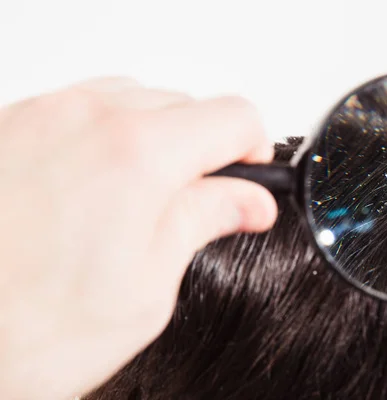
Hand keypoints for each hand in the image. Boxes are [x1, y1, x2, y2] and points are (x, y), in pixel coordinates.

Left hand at [0, 77, 277, 398]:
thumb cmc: (23, 334)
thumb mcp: (145, 288)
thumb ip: (204, 222)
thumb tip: (248, 201)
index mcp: (138, 156)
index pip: (234, 116)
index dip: (254, 149)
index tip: (247, 178)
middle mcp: (87, 119)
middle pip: (185, 105)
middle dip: (203, 151)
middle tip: (191, 204)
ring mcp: (41, 115)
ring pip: (135, 100)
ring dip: (154, 139)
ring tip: (136, 200)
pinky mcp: (10, 124)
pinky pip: (83, 109)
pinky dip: (106, 137)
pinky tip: (94, 189)